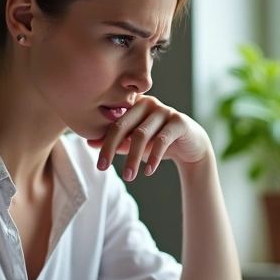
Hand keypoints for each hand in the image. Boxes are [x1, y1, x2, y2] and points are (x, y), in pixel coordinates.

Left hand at [88, 96, 211, 180]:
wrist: (190, 145)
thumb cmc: (158, 141)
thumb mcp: (135, 143)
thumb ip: (116, 142)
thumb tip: (90, 143)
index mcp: (133, 103)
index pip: (113, 121)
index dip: (103, 141)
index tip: (98, 163)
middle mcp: (148, 102)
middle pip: (123, 125)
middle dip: (110, 148)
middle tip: (102, 168)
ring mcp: (164, 110)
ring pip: (141, 134)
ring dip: (133, 158)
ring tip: (128, 177)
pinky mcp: (179, 121)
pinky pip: (162, 139)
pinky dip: (154, 157)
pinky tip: (148, 171)